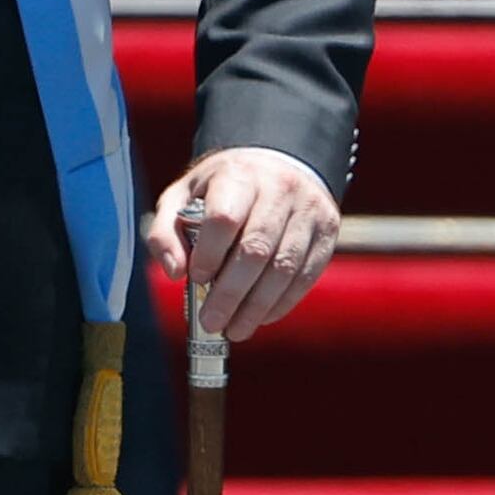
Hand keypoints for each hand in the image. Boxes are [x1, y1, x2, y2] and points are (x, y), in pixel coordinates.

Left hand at [148, 146, 340, 345]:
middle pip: (257, 249)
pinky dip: (281, 303)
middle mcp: (280, 188)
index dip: (210, 254)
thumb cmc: (223, 189)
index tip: (197, 279)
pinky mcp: (328, 230)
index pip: (225, 218)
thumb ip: (166, 233)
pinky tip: (260, 317)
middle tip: (212, 322)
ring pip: (285, 268)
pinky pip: (306, 275)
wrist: (280, 164)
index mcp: (239, 175)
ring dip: (257, 307)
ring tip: (234, 330)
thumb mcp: (183, 196)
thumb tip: (175, 273)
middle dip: (231, 294)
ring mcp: (308, 210)